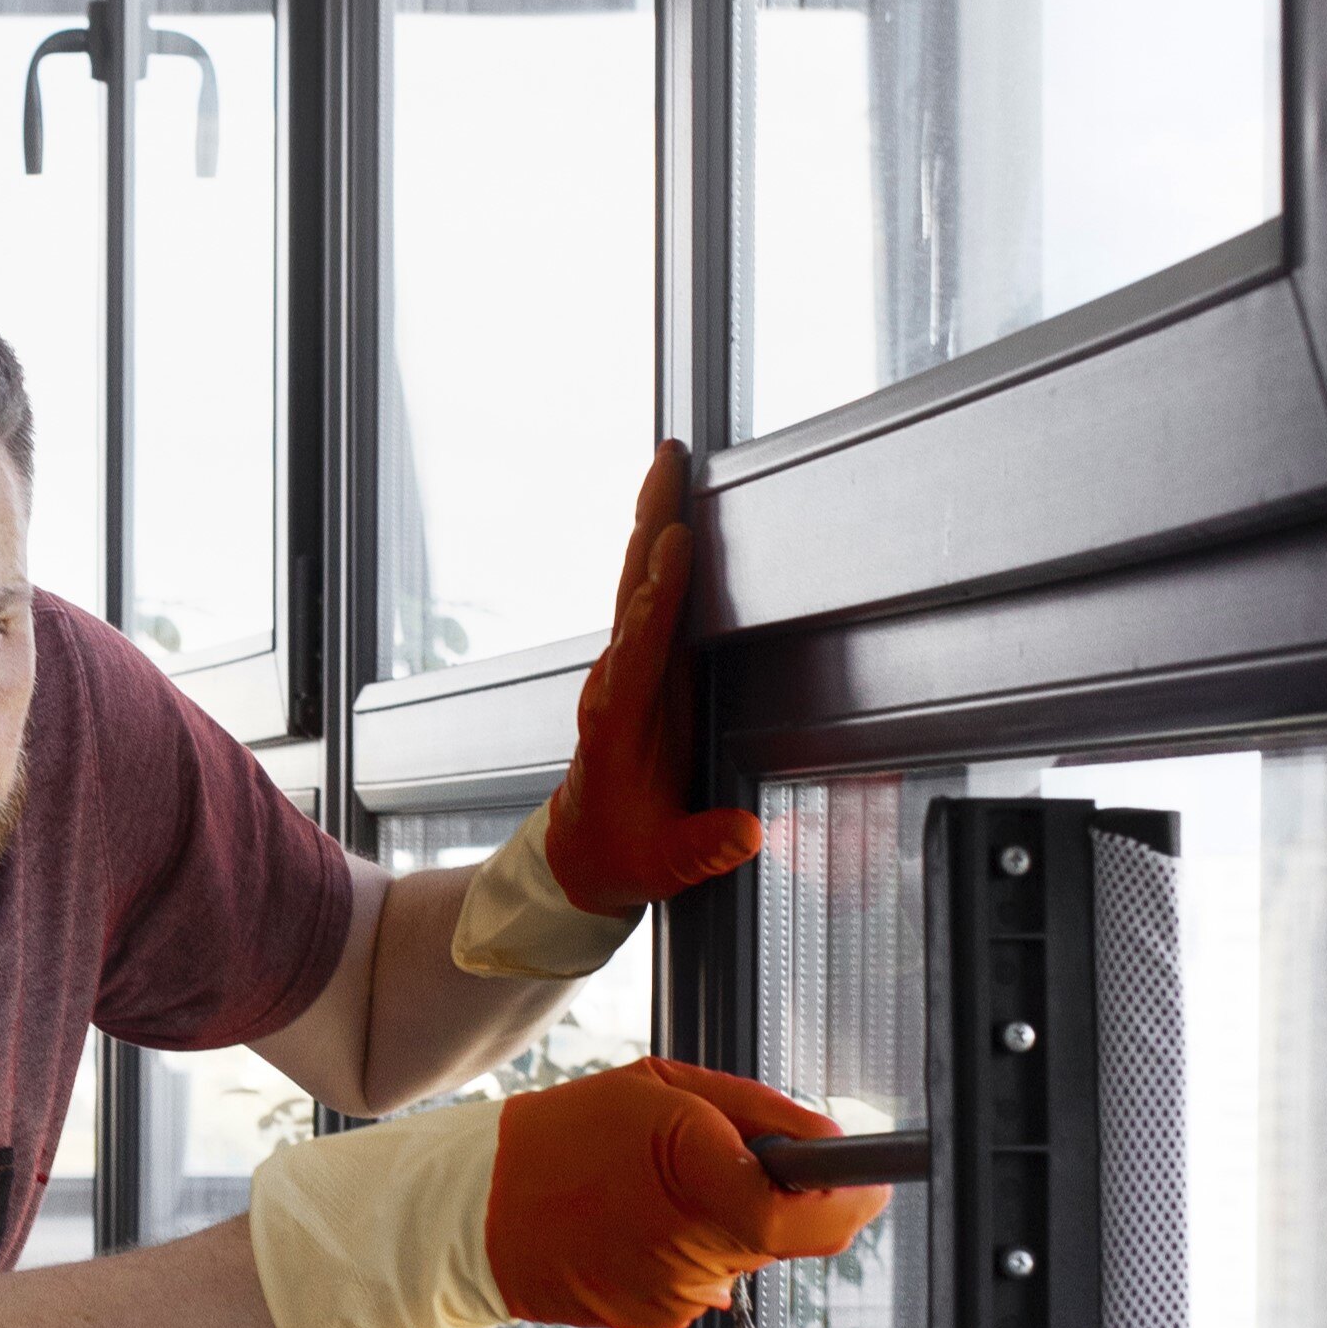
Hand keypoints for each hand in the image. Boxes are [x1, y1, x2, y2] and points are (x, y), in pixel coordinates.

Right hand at [487, 1058, 882, 1327]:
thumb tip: (829, 1143)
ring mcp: (672, 1295)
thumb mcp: (665, 1089)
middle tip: (719, 1158)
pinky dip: (688, 1254)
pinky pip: (702, 1284)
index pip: (818, 1217)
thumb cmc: (569, 1134)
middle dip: (773, 1199)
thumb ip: (759, 1114)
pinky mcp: (651, 1321)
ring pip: (743, 1260)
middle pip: (784, 1236)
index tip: (863, 1179)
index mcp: (699, 1180)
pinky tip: (635, 1226)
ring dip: (724, 1227)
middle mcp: (693, 1250)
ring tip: (655, 1189)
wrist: (475, 1210)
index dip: (851, 1199)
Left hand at [541, 442, 763, 913]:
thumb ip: (702, 847)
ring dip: (654, 520)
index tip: (672, 549)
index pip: (639, 650)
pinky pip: (652, 595)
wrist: (581, 857)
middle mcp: (616, 684)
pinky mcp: (645, 669)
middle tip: (666, 464)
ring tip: (670, 461)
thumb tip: (745, 834)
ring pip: (639, 582)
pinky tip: (678, 511)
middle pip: (633, 590)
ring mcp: (628, 671)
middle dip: (650, 525)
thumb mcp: (662, 866)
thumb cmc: (619, 856)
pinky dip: (662, 548)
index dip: (656, 598)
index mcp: (616, 724)